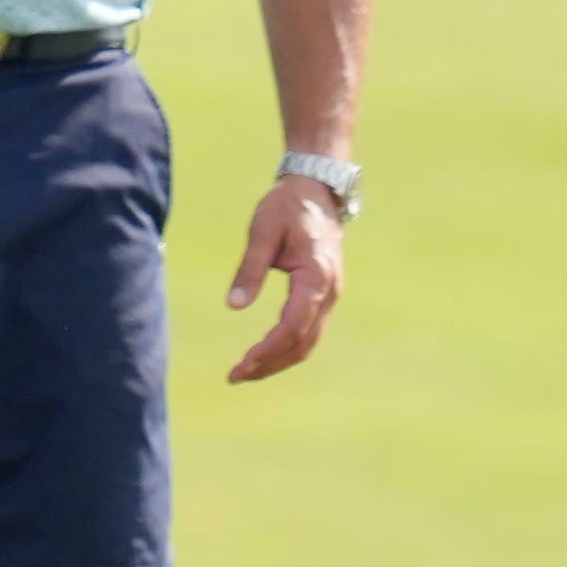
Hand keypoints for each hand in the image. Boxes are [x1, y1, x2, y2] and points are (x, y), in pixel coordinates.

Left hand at [223, 174, 346, 383]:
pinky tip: (264, 354)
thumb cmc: (287, 206)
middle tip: (235, 376)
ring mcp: (331, 295)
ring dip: (279, 360)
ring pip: (308, 342)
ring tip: (246, 371)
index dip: (267, 350)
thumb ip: (249, 269)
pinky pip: (309, 331)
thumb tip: (234, 306)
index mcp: (316, 275)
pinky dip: (287, 348)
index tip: (241, 365)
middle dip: (270, 364)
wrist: (317, 191)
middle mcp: (330, 291)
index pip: (293, 326)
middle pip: (303, 343)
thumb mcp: (262, 231)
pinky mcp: (324, 296)